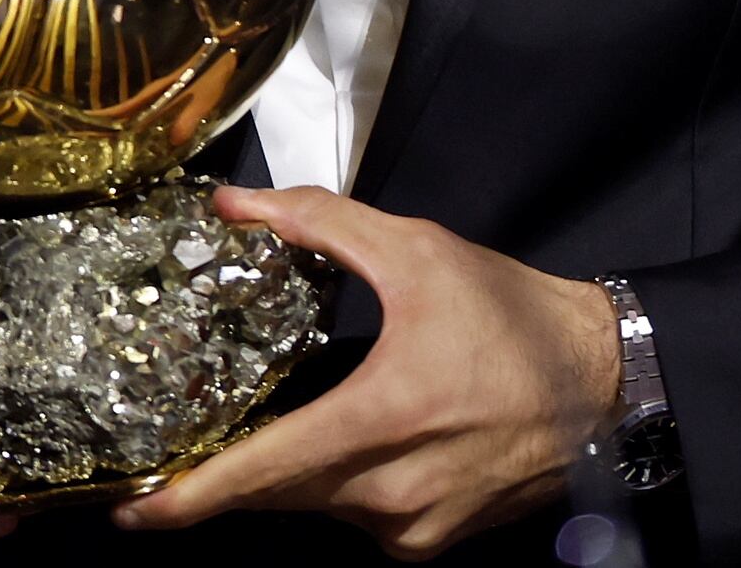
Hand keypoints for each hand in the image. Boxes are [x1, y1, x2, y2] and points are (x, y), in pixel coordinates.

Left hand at [115, 185, 621, 558]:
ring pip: (321, 504)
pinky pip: (363, 517)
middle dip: (236, 473)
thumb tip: (237, 205)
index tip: (136, 509)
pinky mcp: (436, 539)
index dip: (194, 497)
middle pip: (282, 491)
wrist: (604, 381)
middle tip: (193, 447)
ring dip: (299, 469)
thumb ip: (319, 223)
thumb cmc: (514, 316)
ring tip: (301, 421)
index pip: (267, 472)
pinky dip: (345, 483)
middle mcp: (394, 491)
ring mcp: (417, 525)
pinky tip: (364, 438)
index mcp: (382, 420)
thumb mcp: (415, 250)